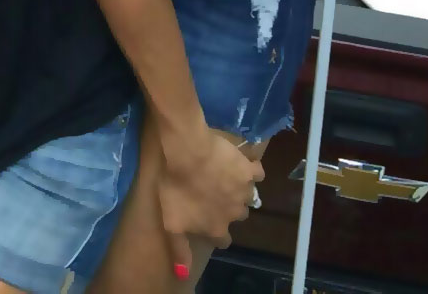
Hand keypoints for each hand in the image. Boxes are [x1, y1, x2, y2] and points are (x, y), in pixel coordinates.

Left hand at [158, 130, 262, 273]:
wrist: (188, 152)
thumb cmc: (176, 185)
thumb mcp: (170, 221)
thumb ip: (179, 249)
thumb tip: (183, 274)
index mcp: (216, 227)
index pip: (223, 239)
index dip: (216, 230)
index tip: (207, 219)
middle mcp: (235, 213)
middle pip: (236, 216)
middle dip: (227, 208)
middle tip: (212, 193)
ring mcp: (244, 191)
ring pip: (247, 196)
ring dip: (238, 189)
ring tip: (223, 176)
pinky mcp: (249, 171)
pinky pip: (257, 173)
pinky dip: (252, 170)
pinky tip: (243, 163)